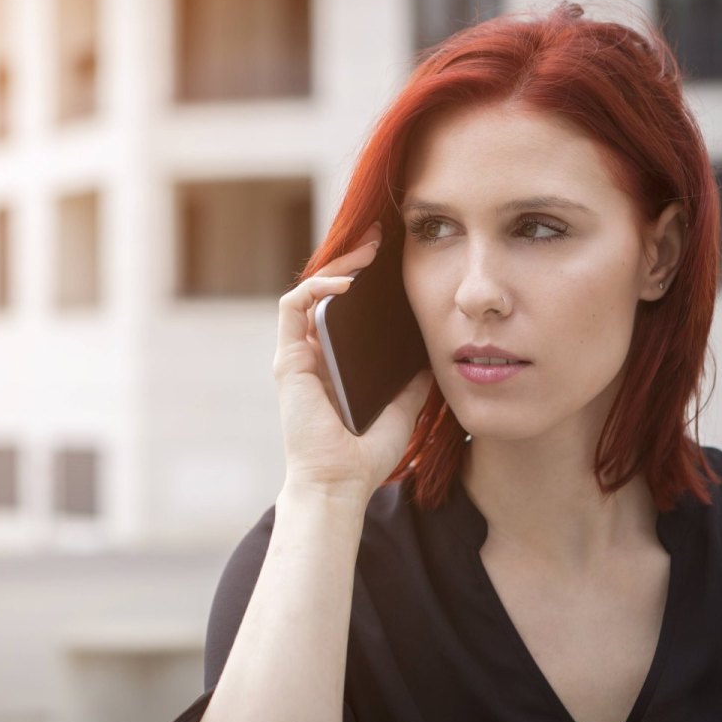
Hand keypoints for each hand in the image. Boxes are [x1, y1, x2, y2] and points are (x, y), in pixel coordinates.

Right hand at [272, 220, 433, 507]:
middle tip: (380, 238)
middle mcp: (313, 354)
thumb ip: (412, 380)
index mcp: (336, 363)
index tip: (392, 258)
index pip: (346, 310)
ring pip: (309, 292)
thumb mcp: (402, 407)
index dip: (364, 279)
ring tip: (368, 249)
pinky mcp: (288, 359)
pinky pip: (294, 307)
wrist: (340, 482)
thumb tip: (433, 351)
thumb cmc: (366, 453)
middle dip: (353, 260)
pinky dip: (318, 287)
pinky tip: (347, 282)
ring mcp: (298, 355)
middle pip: (328, 293)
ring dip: (336, 264)